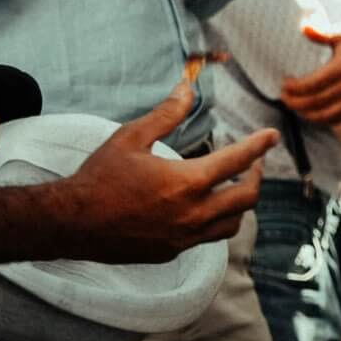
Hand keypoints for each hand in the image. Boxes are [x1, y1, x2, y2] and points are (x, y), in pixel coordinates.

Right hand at [56, 78, 276, 262]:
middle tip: (253, 163)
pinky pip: (207, 238)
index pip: (238, 161)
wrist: (68, 223)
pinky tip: (205, 209)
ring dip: (240, 204)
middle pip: (247, 198)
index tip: (272, 135)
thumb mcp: (131, 137)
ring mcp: (183, 237)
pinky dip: (215, 222)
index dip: (259, 145)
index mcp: (187, 182)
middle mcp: (192, 214)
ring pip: (232, 224)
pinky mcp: (171, 251)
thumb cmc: (99, 177)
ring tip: (234, 186)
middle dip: (256, 177)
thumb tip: (187, 88)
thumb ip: (166, 114)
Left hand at [281, 36, 340, 124]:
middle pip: (315, 102)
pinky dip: (323, 120)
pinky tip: (312, 114)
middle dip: (295, 103)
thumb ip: (322, 32)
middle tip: (284, 98)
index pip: (311, 85)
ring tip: (295, 107)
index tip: (284, 85)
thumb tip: (303, 27)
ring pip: (327, 115)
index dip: (293, 89)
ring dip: (306, 114)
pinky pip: (340, 119)